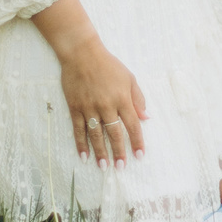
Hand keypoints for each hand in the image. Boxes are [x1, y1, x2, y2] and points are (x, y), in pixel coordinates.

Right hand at [59, 40, 147, 165]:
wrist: (82, 53)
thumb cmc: (109, 65)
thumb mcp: (129, 78)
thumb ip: (138, 99)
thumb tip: (146, 118)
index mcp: (122, 98)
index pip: (133, 125)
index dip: (137, 141)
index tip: (140, 155)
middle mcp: (106, 105)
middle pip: (114, 133)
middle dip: (119, 152)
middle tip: (121, 167)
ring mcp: (90, 107)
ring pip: (96, 134)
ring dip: (100, 152)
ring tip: (104, 166)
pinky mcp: (75, 107)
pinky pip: (78, 129)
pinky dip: (81, 143)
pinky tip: (84, 156)